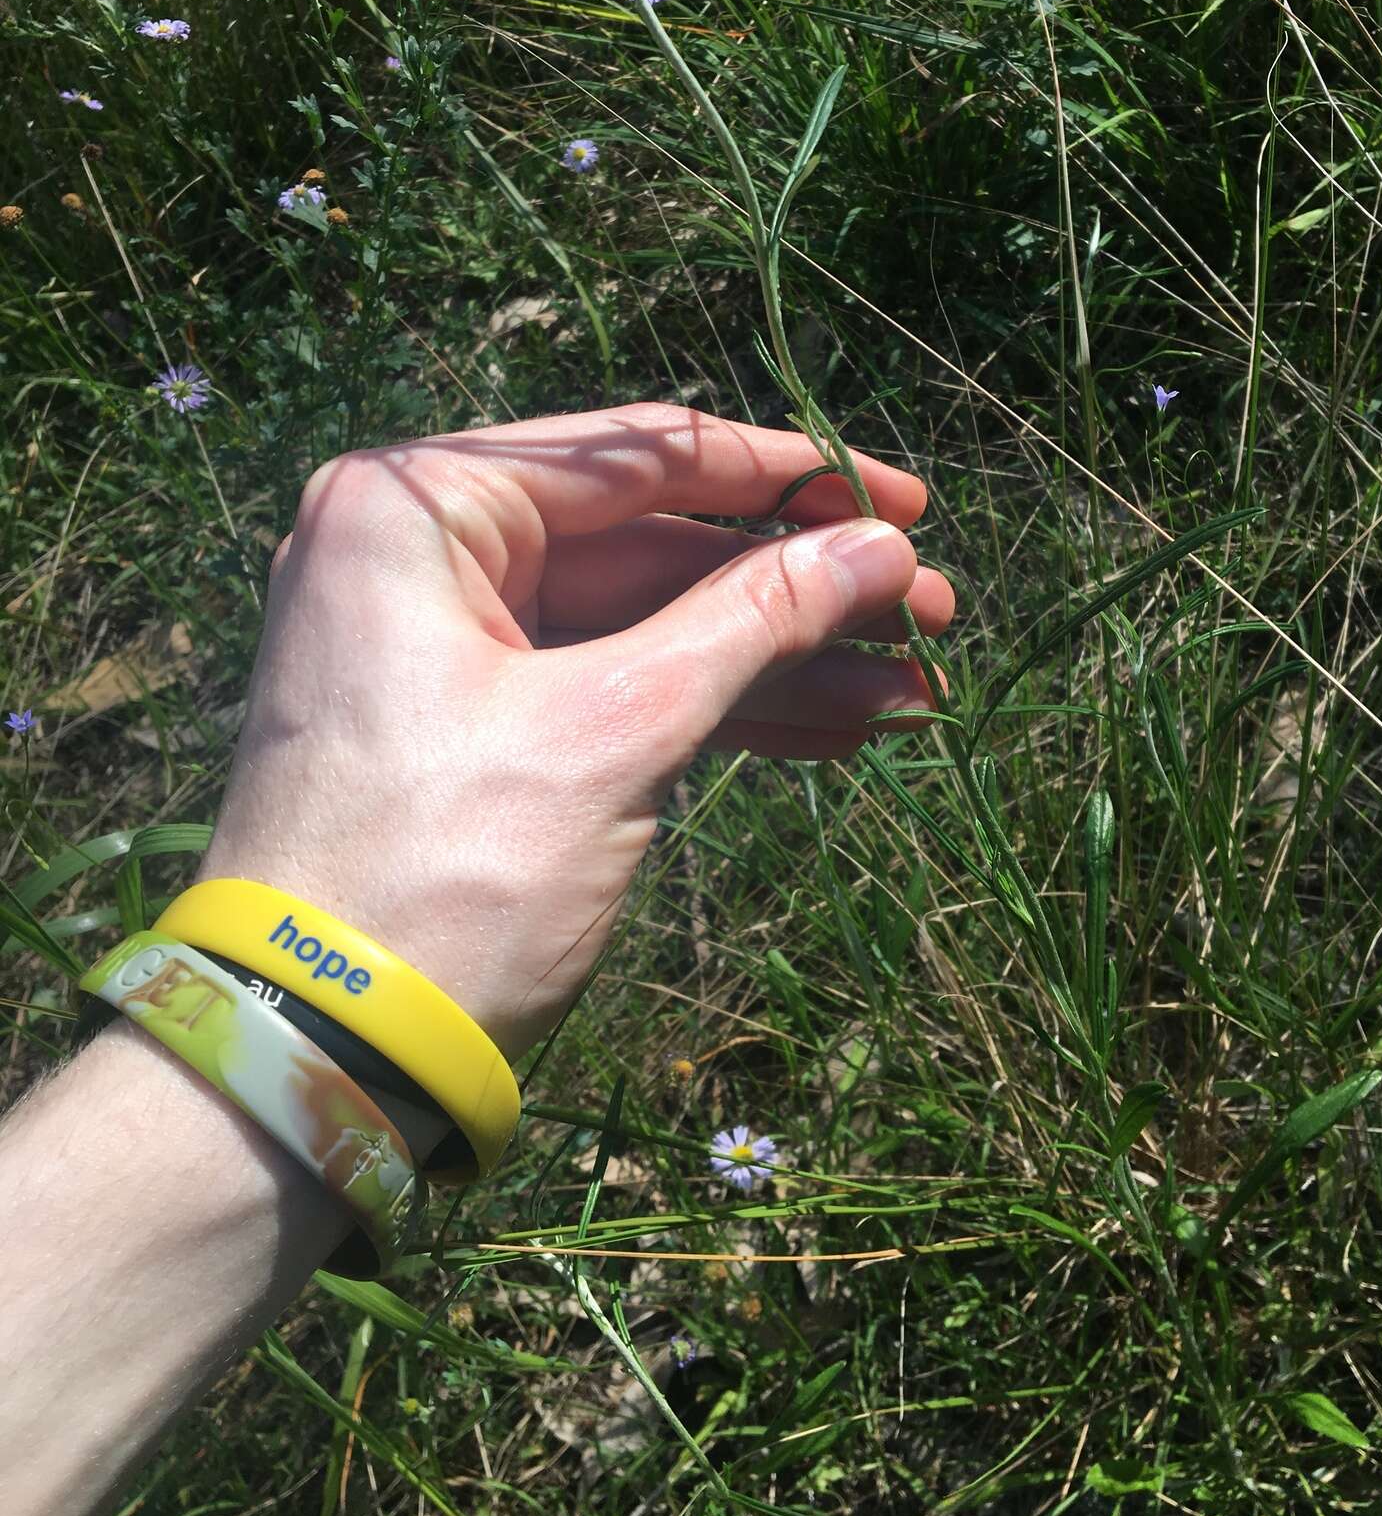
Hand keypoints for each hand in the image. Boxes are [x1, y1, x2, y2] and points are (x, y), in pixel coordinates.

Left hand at [201, 404, 952, 1055]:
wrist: (315, 1059)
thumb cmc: (447, 870)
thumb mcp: (614, 729)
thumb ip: (753, 619)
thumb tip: (883, 545)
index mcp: (418, 507)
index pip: (637, 455)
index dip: (787, 475)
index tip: (907, 498)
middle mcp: (423, 553)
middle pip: (651, 543)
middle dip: (798, 588)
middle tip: (933, 611)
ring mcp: (446, 647)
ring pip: (645, 626)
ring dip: (777, 661)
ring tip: (913, 690)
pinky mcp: (475, 730)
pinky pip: (613, 692)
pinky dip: (715, 713)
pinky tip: (838, 734)